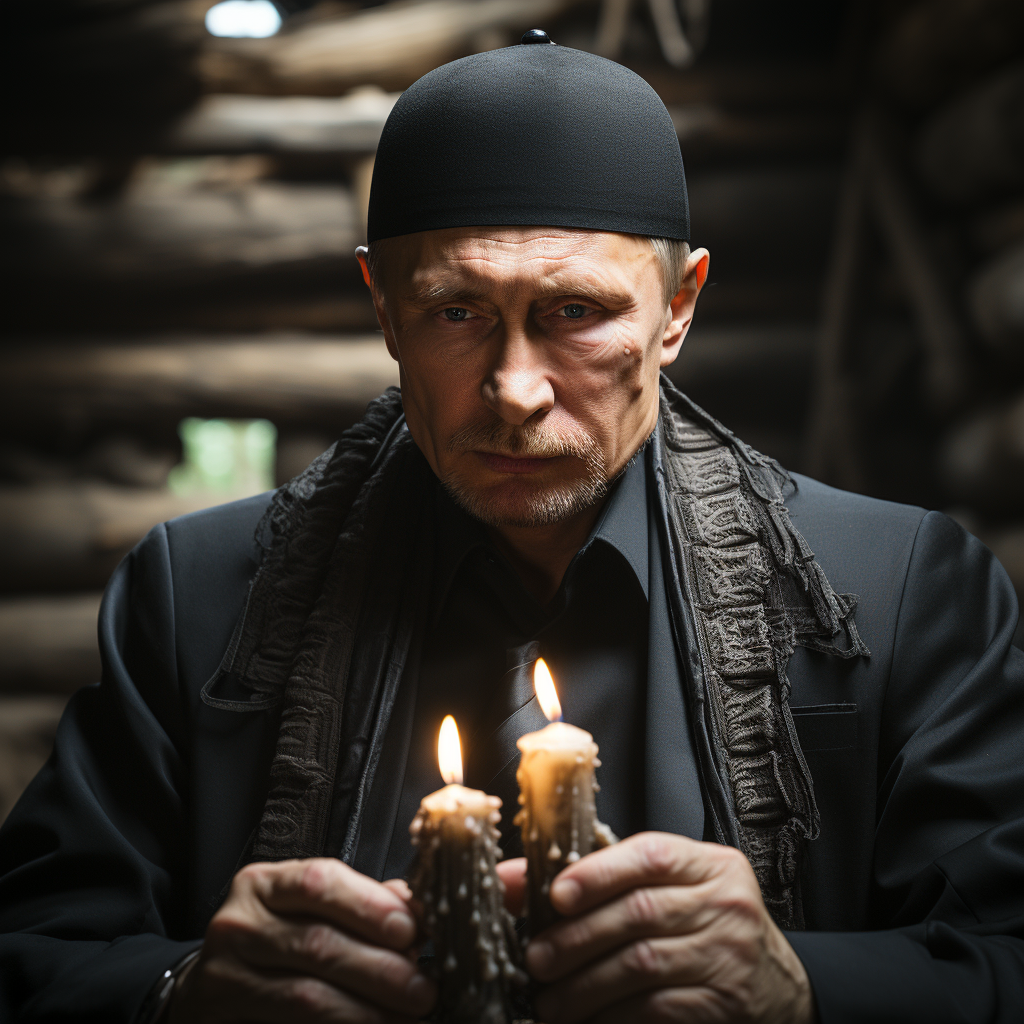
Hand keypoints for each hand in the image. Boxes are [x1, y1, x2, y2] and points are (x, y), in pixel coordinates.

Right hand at [168, 858, 436, 1022]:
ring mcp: (224, 978)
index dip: (369, 906)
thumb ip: (361, 903)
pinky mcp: (223, 1021)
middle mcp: (238, 926)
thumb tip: (417, 910)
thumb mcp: (308, 908)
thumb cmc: (274, 940)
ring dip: (366, 1011)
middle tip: (423, 989)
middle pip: (318, 944)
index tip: (412, 930)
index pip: (319, 883)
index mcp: (263, 885)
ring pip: (306, 997)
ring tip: (406, 1016)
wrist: (212, 989)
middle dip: (380, 969)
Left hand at [504, 832, 814, 1023]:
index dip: (598, 873)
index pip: (650, 855)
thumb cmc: (707, 928)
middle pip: (639, 913)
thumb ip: (604, 879)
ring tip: (552, 1002)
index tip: (556, 894)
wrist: (780, 989)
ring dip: (585, 987)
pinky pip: (658, 1010)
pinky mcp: (726, 1005)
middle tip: (536, 960)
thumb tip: (512, 881)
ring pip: (642, 965)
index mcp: (708, 864)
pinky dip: (614, 1018)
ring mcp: (729, 955)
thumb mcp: (670, 889)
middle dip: (577, 938)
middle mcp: (725, 904)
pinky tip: (589, 1022)